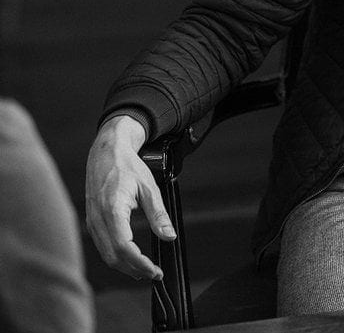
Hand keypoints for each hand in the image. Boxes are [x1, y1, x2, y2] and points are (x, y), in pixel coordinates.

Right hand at [85, 115, 174, 280]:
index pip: (123, 247)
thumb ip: (158, 214)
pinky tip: (130, 259)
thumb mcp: (149, 187)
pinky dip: (115, 256)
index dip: (139, 263)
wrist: (106, 152)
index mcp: (112, 209)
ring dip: (124, 266)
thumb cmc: (128, 167)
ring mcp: (91, 221)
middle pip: (113, 256)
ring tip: (145, 271)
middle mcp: (98, 218)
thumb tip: (169, 236)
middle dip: (133, 269)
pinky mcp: (91, 221)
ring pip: (105, 254)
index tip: (154, 270)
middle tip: (154, 274)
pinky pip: (101, 246)